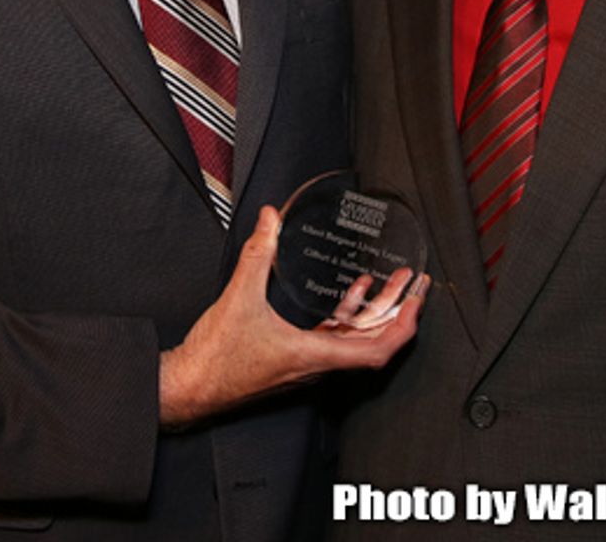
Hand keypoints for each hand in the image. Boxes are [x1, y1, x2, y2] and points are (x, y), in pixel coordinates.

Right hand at [158, 206, 425, 426]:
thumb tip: (270, 219)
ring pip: (354, 342)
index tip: (416, 301)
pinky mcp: (292, 359)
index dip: (402, 326)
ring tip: (388, 283)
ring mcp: (305, 364)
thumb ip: (257, 253)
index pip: (376, 350)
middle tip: (413, 285)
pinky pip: (333, 340)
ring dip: (374, 313)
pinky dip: (347, 317)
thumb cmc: (215, 359)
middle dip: (397, 312)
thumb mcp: (238, 298)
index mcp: (312, 356)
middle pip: (373, 344)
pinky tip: (349, 295)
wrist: (189, 387)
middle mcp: (315, 365)